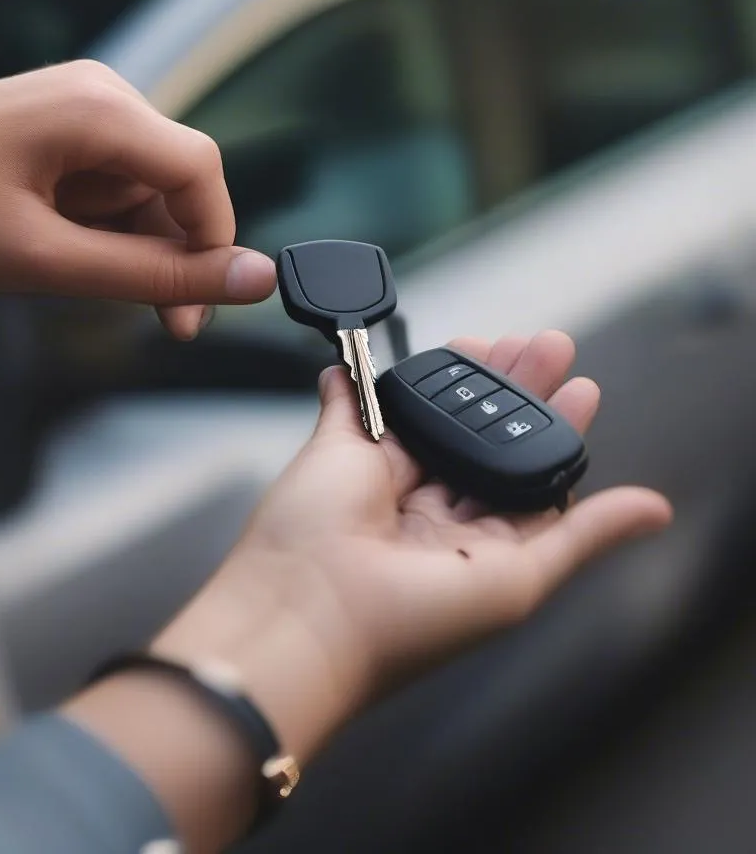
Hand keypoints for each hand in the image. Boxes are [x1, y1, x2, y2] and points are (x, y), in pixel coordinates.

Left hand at [0, 60, 276, 338]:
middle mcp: (99, 94)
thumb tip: (256, 279)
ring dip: (133, 248)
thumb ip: (156, 275)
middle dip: (172, 255)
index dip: (215, 242)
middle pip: (177, 183)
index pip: (201, 171)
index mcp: (99, 108)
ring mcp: (80, 107)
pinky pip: (114, 185)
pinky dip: (105, 230)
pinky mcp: (64, 127)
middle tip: (161, 323)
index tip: (200, 306)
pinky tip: (67, 253)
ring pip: (147, 192)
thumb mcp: (48, 259)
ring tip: (77, 279)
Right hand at [153, 331, 671, 759]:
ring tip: (486, 342)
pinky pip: (349, 403)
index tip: (579, 385)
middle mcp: (433, 510)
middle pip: (480, 435)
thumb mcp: (518, 578)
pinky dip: (352, 377)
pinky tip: (364, 355)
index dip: (552, 428)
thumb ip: (580, 533)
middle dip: (512, 388)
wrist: (307, 613)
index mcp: (477, 545)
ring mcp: (383, 477)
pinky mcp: (336, 450)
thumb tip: (654, 508)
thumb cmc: (410, 618)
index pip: (525, 476)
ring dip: (454, 375)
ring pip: (426, 412)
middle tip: (543, 344)